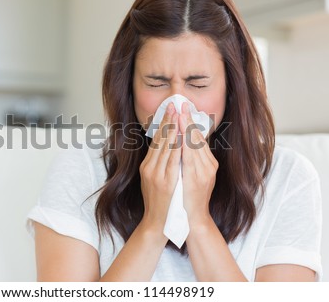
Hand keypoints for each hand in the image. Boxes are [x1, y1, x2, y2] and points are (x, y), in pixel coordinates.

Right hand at [139, 103, 181, 231]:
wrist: (158, 223)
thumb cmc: (160, 203)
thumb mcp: (154, 180)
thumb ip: (159, 164)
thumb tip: (168, 147)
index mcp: (147, 166)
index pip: (157, 141)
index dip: (163, 124)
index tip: (170, 110)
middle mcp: (149, 168)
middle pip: (160, 140)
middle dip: (168, 121)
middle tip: (174, 104)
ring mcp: (156, 174)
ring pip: (166, 147)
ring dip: (173, 129)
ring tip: (178, 114)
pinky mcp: (164, 181)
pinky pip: (172, 160)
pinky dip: (176, 146)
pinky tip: (180, 135)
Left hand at [178, 102, 218, 225]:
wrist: (191, 221)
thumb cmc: (190, 199)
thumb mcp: (197, 177)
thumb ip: (193, 160)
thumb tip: (186, 142)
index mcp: (208, 165)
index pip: (198, 139)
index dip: (191, 122)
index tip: (184, 108)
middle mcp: (208, 167)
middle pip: (196, 138)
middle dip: (188, 120)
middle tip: (181, 104)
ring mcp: (202, 172)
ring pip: (192, 144)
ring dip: (184, 127)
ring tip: (178, 112)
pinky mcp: (194, 179)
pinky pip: (187, 157)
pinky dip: (182, 144)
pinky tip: (177, 132)